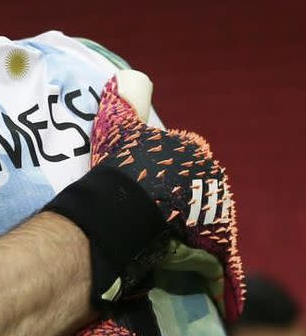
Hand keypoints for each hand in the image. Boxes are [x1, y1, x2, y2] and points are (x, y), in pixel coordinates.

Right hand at [92, 76, 243, 319]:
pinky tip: (172, 261)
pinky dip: (193, 257)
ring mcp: (215, 214)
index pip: (178, 158)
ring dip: (181, 227)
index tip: (138, 184)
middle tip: (143, 213)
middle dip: (172, 199)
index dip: (156, 172)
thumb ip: (126, 100)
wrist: (127, 213)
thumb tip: (126, 74)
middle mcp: (212, 179)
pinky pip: (205, 252)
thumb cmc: (123, 170)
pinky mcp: (215, 248)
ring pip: (196, 219)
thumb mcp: (120, 128)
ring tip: (151, 238)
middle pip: (190, 189)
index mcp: (194, 151)